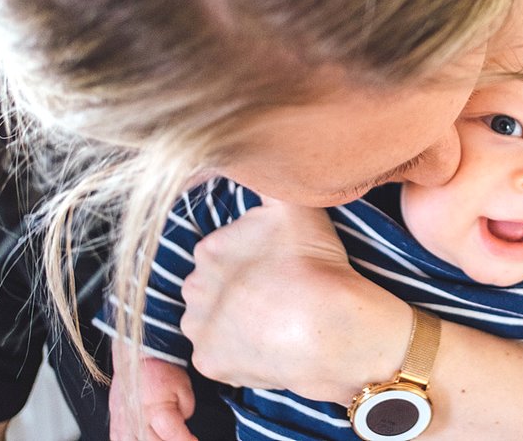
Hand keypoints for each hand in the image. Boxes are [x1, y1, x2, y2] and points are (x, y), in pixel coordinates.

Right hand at [110, 345, 196, 440]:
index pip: (174, 437)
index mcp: (157, 411)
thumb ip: (187, 410)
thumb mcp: (183, 387)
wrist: (138, 357)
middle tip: (179, 437)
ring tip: (161, 437)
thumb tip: (183, 425)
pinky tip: (143, 438)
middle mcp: (138, 421)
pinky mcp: (115, 423)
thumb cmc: (160, 369)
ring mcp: (124, 424)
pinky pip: (119, 440)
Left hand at [180, 199, 410, 403]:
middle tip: (277, 292)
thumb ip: (269, 182)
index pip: (223, 251)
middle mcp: (193, 287)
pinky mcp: (209, 363)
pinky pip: (219, 356)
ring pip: (212, 321)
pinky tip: (267, 344)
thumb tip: (251, 160)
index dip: (252, 259)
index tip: (278, 266)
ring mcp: (199, 328)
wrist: (328, 326)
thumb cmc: (314, 264)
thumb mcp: (293, 205)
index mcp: (208, 248)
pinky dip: (239, 352)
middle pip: (213, 286)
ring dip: (234, 320)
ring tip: (273, 320)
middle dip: (237, 289)